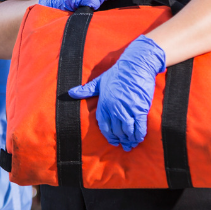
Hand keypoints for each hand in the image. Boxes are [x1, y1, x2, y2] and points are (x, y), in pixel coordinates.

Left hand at [68, 35, 165, 150]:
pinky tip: (138, 138)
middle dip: (120, 139)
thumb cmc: (118, 72)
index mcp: (104, 104)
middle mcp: (115, 109)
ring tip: (131, 144)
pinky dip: (138, 135)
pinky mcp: (140, 109)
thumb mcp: (100, 81)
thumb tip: (70, 93)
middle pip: (116, 131)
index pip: (104, 126)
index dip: (109, 136)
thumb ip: (86, 90)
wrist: (136, 65)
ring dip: (129, 139)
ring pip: (127, 131)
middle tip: (124, 144)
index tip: (113, 141)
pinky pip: (139, 127)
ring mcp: (128, 109)